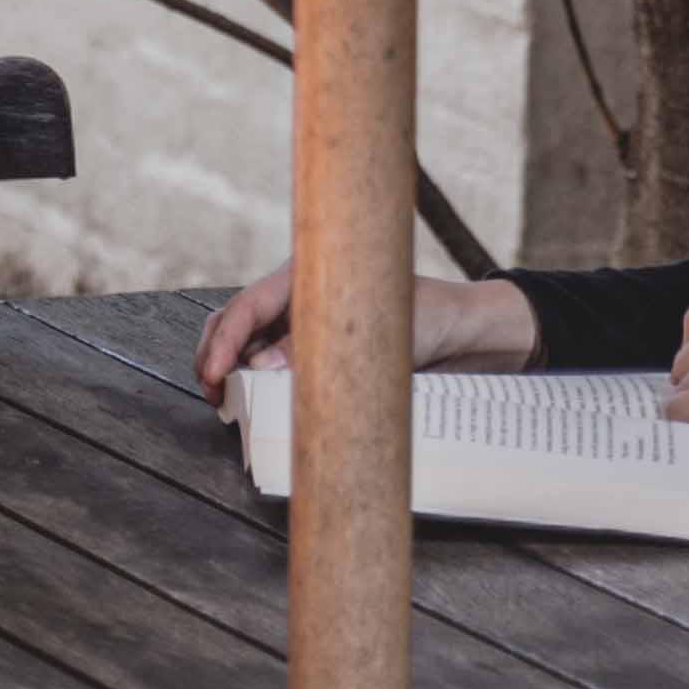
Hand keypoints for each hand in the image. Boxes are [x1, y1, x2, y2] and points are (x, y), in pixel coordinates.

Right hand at [190, 264, 535, 395]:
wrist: (473, 337)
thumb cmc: (435, 317)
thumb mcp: (382, 331)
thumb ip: (322, 347)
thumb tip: (263, 365)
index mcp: (309, 277)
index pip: (248, 305)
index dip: (224, 340)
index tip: (214, 375)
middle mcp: (301, 302)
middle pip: (236, 322)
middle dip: (215, 356)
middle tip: (216, 397)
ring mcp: (309, 330)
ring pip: (252, 348)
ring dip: (234, 376)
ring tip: (233, 409)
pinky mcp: (324, 360)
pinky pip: (281, 371)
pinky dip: (263, 390)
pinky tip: (261, 411)